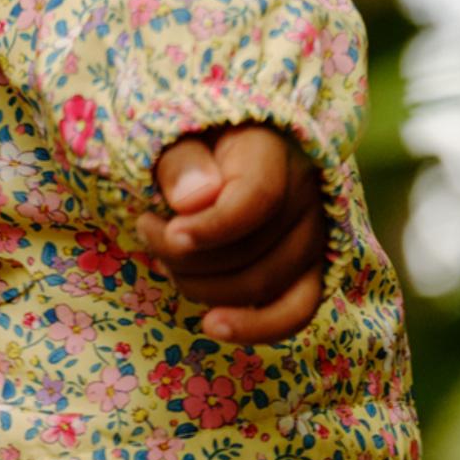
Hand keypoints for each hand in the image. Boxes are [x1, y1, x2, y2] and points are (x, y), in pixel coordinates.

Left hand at [134, 123, 327, 342]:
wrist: (218, 146)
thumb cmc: (191, 139)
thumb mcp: (176, 133)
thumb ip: (181, 161)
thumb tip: (192, 201)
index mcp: (277, 149)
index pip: (257, 198)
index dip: (209, 226)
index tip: (163, 229)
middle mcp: (307, 194)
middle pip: (252, 250)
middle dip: (184, 255)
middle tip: (144, 228)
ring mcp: (314, 235)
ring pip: (264, 284)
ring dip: (201, 285)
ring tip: (164, 261)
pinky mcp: (312, 267)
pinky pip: (297, 311)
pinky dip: (255, 327)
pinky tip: (212, 326)